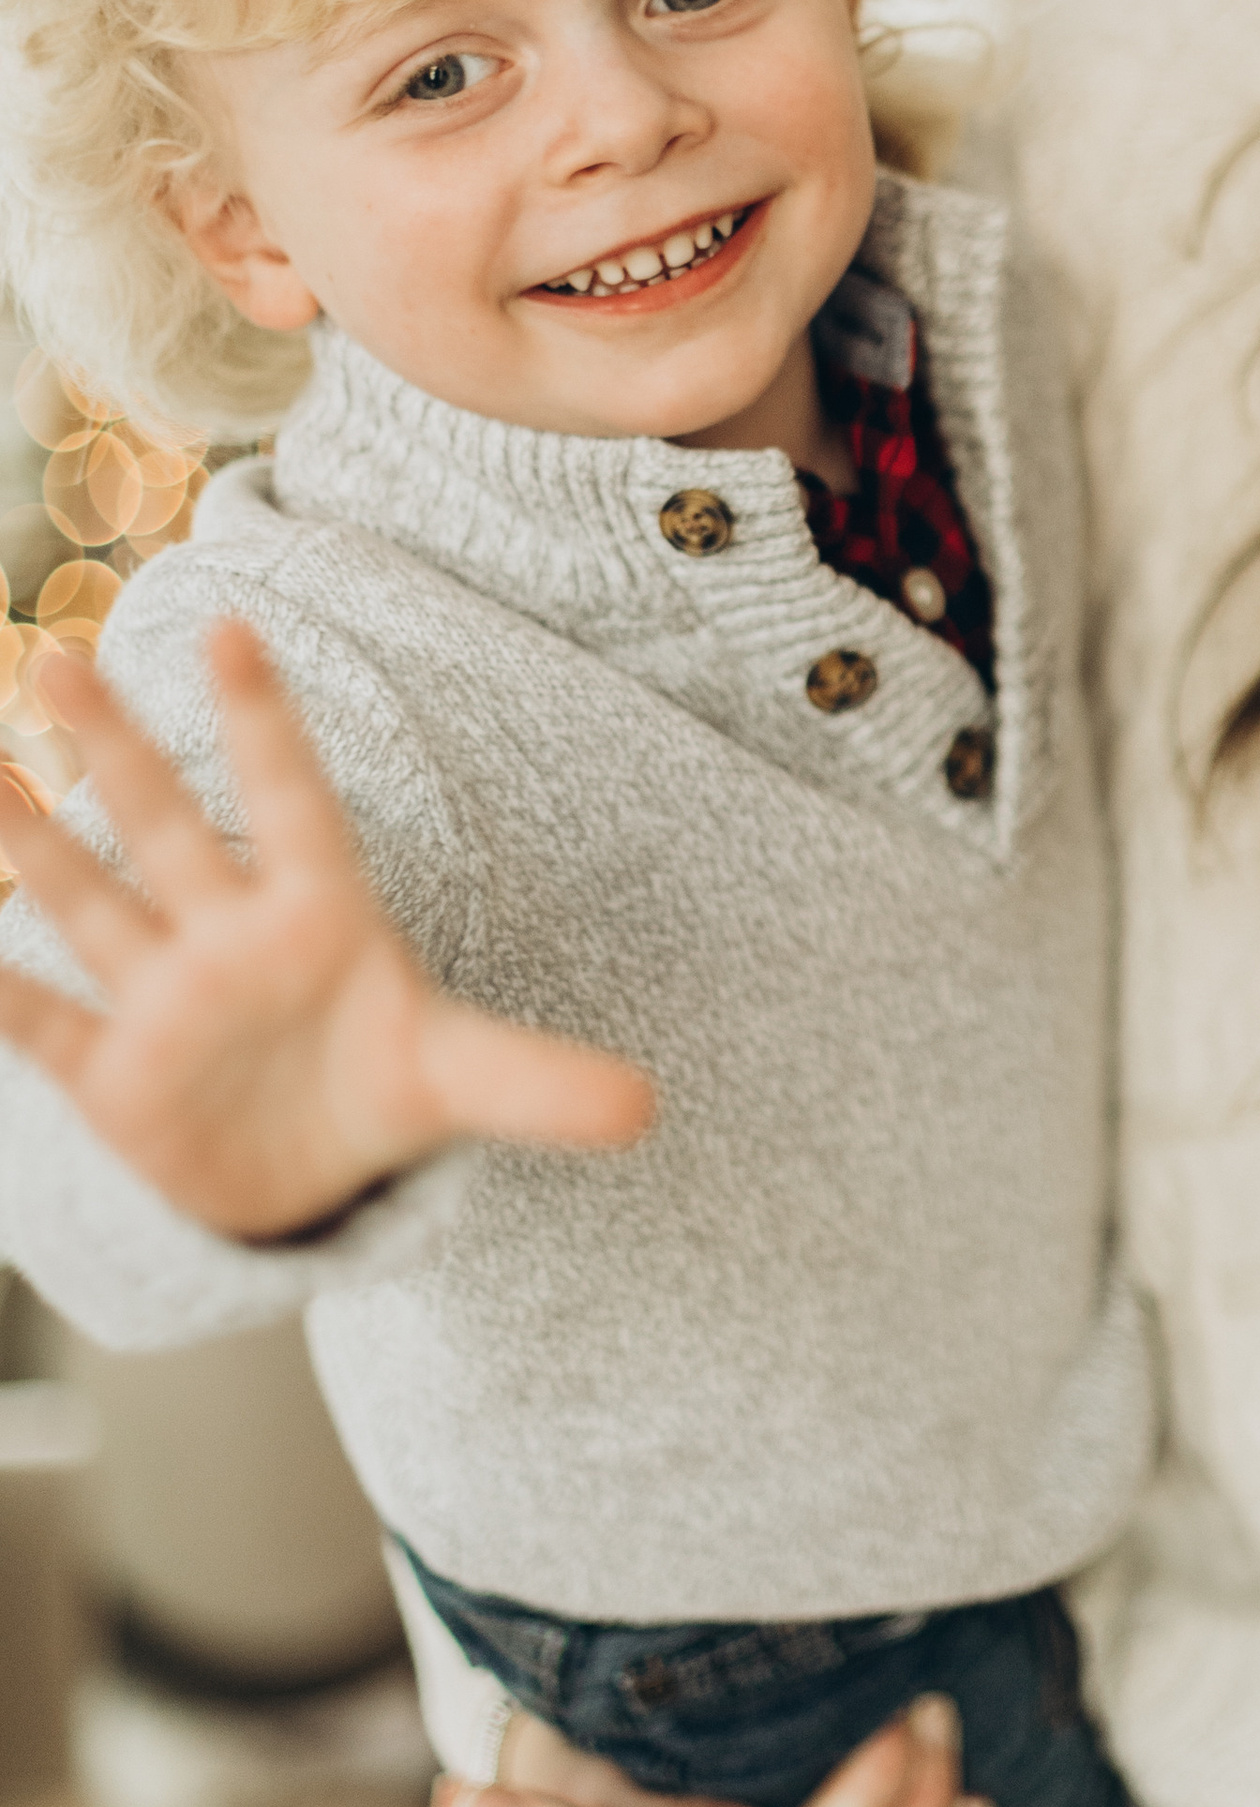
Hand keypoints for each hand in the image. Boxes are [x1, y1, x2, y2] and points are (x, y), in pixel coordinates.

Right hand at [0, 625, 653, 1238]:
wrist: (307, 1179)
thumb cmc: (378, 1086)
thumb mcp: (460, 1081)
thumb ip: (539, 1084)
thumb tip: (648, 1105)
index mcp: (320, 913)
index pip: (292, 800)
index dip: (261, 721)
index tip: (233, 628)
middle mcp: (230, 935)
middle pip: (168, 826)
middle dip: (118, 748)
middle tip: (61, 657)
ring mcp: (164, 998)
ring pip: (92, 904)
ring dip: (38, 844)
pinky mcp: (114, 1075)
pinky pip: (47, 1021)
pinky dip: (4, 988)